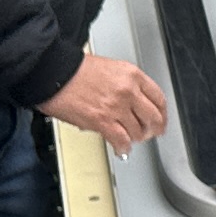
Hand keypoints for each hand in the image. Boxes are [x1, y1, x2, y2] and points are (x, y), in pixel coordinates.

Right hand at [40, 53, 166, 149]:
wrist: (53, 73)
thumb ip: (125, 85)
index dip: (162, 113)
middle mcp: (128, 90)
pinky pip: (121, 140)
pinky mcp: (102, 121)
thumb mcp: (109, 69)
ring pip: (138, 131)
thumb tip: (132, 103)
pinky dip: (123, 147)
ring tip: (130, 140)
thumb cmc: (74, 70)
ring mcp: (116, 107)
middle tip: (150, 134)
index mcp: (131, 74)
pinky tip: (121, 148)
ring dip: (135, 139)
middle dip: (154, 129)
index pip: (158, 98)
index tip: (161, 119)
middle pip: (153, 117)